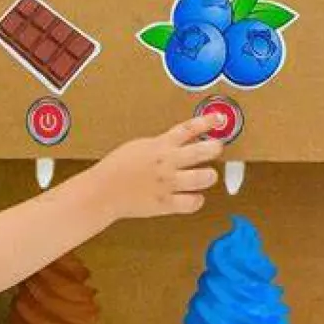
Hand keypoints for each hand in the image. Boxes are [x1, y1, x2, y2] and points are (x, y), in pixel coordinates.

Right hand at [89, 114, 223, 218]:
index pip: (188, 129)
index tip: (219, 120)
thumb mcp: (140, 147)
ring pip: (204, 178)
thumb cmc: (117, 168)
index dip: (207, 122)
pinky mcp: (166, 203)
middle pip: (203, 151)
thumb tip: (183, 143)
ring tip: (207, 175)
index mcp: (160, 145)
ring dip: (209, 176)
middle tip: (215, 149)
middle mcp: (167, 162)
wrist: (103, 191)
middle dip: (214, 148)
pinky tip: (193, 197)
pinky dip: (196, 200)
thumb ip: (162, 145)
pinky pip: (192, 202)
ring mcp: (168, 183)